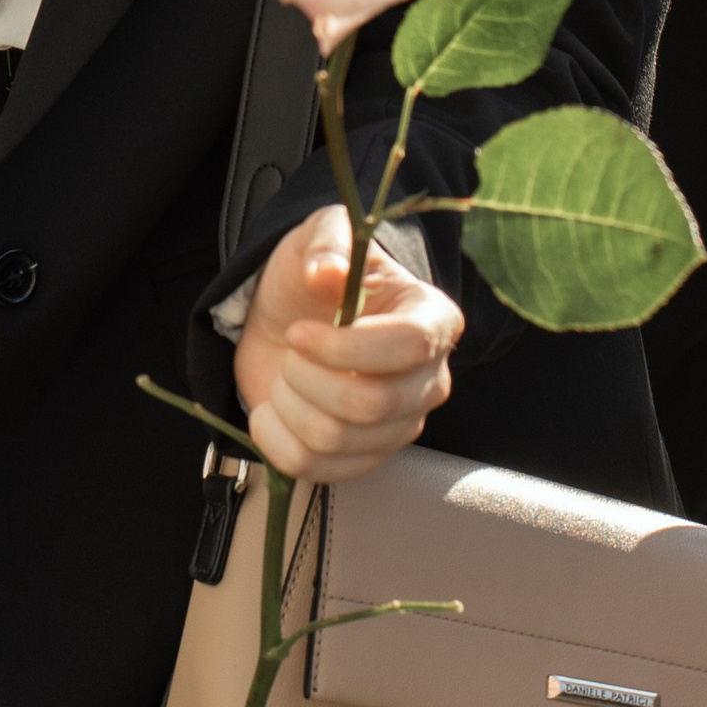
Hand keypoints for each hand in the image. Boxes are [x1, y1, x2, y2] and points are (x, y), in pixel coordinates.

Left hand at [231, 206, 461, 484]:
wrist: (288, 319)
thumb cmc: (313, 276)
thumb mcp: (318, 236)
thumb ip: (326, 243)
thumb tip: (327, 272)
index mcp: (432, 319)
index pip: (409, 346)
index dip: (345, 347)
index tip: (299, 331)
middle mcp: (429, 380)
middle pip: (371, 404)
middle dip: (307, 376)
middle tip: (289, 348)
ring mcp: (399, 426)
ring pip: (337, 440)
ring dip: (289, 404)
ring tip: (285, 374)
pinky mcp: (364, 458)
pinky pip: (316, 470)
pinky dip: (276, 440)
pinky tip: (273, 410)